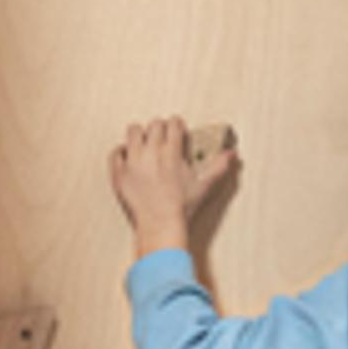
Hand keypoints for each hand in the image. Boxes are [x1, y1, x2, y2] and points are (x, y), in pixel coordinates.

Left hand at [111, 119, 238, 246]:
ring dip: (140, 135)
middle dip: (160, 129)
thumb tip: (231, 154)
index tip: (177, 131)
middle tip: (162, 140)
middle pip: (154, 125)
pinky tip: (128, 158)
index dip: (177, 126)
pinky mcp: (119, 172)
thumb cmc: (181, 207)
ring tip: (144, 144)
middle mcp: (151, 152)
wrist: (159, 225)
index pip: (173, 124)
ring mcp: (132, 161)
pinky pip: (116, 152)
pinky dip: (121, 153)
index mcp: (171, 152)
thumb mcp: (203, 185)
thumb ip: (218, 166)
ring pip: (133, 131)